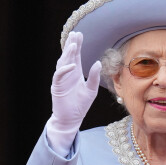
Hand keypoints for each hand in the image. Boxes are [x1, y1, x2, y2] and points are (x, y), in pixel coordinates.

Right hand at [46, 31, 101, 155]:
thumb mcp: (91, 90)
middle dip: (71, 45)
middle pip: (68, 56)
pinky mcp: (57, 87)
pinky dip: (65, 70)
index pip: (76, 56)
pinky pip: (59, 76)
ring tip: (74, 45)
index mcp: (76, 74)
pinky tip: (73, 65)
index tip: (79, 35)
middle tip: (75, 34)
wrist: (72, 119)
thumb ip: (94, 77)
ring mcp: (61, 80)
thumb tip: (98, 62)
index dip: (77, 46)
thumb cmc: (81, 105)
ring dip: (68, 54)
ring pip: (62, 63)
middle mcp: (68, 74)